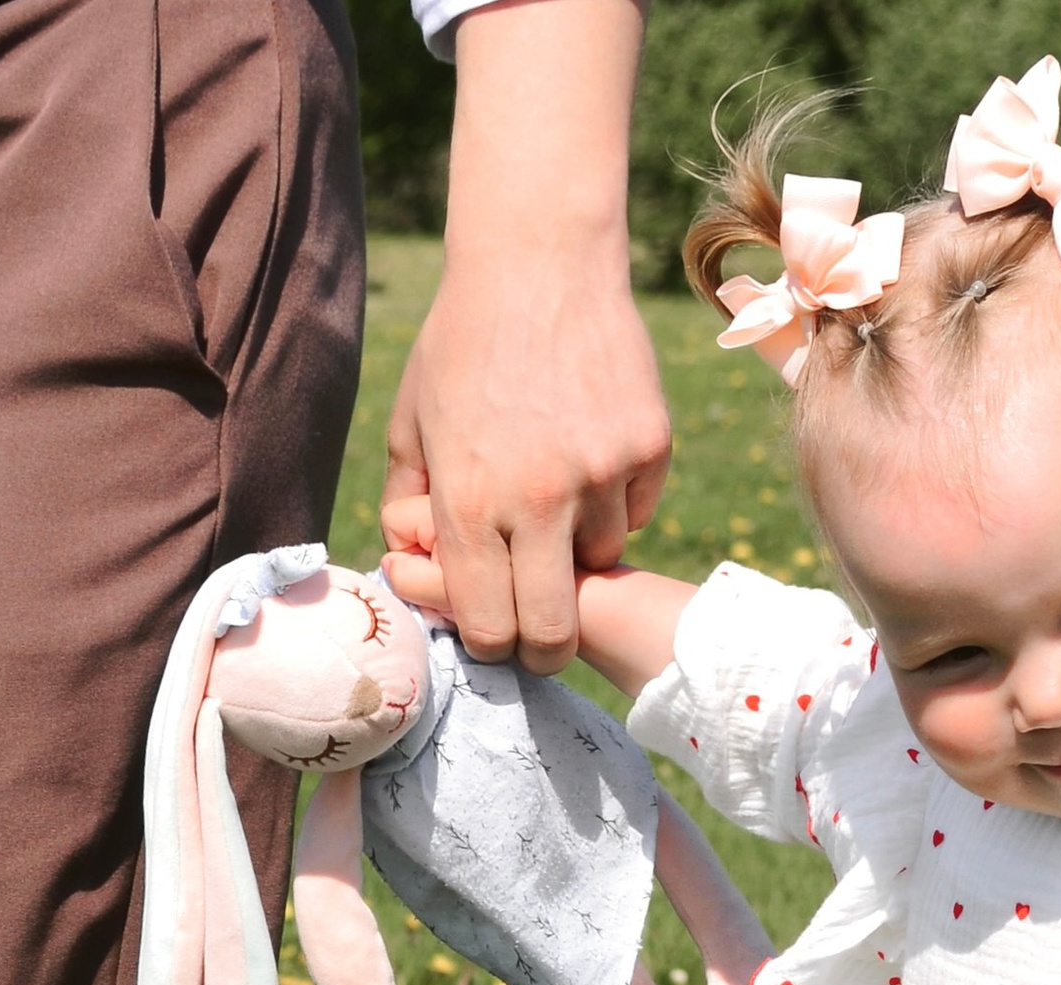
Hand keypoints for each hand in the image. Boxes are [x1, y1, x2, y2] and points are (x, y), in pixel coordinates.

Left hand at [383, 0, 667, 675]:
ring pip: (602, 562)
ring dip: (581, 547)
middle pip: (554, 630)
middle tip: (543, 637)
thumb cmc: (463, 343)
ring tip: (560, 491)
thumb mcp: (415, 420)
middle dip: (545, 647)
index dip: (492, 645)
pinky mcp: (648, 448)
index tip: (497, 636)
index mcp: (471, 502)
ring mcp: (601, 475)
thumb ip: (412, 501)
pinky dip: (618, 498)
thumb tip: (414, 566)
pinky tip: (592, 447)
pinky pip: (637, 508)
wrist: (537, 261)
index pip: (489, 625)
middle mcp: (539, 499)